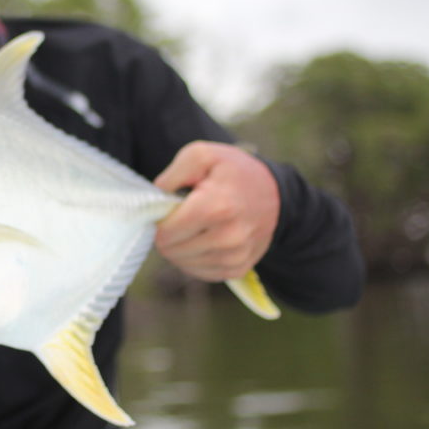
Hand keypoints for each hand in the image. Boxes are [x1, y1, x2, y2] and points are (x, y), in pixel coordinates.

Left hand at [153, 141, 278, 281]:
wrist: (274, 192)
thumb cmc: (233, 171)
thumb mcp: (201, 155)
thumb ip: (171, 175)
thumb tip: (154, 200)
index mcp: (217, 207)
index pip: (166, 232)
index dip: (158, 220)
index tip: (166, 209)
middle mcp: (229, 237)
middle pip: (171, 250)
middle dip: (166, 234)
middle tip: (178, 217)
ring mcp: (235, 256)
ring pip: (183, 264)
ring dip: (178, 248)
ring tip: (189, 227)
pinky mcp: (238, 269)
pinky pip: (200, 272)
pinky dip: (193, 259)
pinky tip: (199, 240)